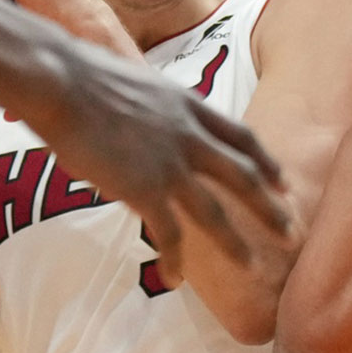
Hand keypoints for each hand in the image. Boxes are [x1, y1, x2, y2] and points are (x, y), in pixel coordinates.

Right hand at [24, 44, 288, 287]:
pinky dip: (173, 259)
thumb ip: (152, 105)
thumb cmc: (81, 74)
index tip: (283, 181)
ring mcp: (171, 164)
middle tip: (292, 232)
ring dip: (236, 244)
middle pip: (243, 177)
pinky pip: (168, 234)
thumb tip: (143, 114)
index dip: (266, 161)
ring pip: (215, 213)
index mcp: (188, 106)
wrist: (60, 82)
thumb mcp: (137, 81)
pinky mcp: (144, 188)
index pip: (241, 137)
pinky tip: (175, 278)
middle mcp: (190, 135)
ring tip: (253, 268)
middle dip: (270, 207)